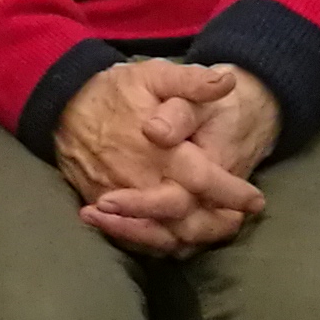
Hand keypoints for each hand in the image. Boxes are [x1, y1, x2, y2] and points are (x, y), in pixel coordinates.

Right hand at [55, 61, 261, 257]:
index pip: (204, 180)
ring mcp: (121, 199)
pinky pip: (136, 237)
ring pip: (163, 235)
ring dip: (193, 238)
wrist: (62, 104)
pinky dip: (161, 244)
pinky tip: (179, 239)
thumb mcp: (154, 74)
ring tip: (216, 231)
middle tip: (238, 220)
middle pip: (187, 220)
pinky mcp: (104, 207)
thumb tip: (226, 83)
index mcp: (160, 150)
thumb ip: (191, 82)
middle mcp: (142, 180)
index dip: (233, 193)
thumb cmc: (115, 90)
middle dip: (216, 225)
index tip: (256, 200)